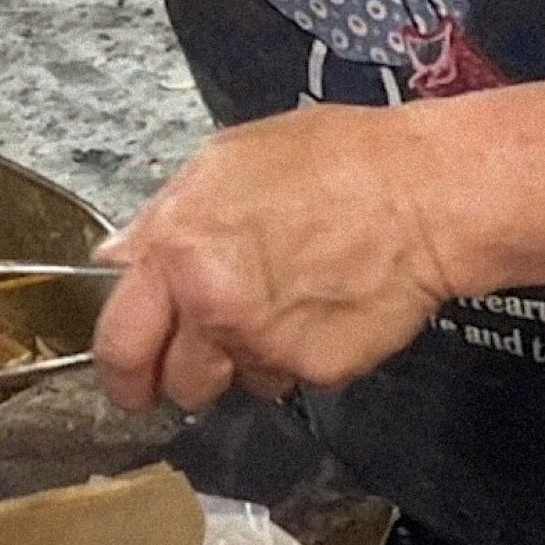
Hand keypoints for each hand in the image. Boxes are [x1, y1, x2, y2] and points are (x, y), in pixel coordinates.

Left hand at [91, 102, 471, 411]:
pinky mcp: (317, 370)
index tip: (127, 378)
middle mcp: (213, 307)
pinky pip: (291, 378)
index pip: (118, 341)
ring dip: (246, 361)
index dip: (120, 369)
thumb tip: (120, 258)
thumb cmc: (336, 162)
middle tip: (200, 356)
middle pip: (175, 384)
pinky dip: (300, 356)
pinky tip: (321, 309)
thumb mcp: (225, 161)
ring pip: (236, 383)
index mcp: (177, 252)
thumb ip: (163, 218)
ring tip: (281, 308)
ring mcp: (265, 344)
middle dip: (182, 377)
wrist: (426, 193)